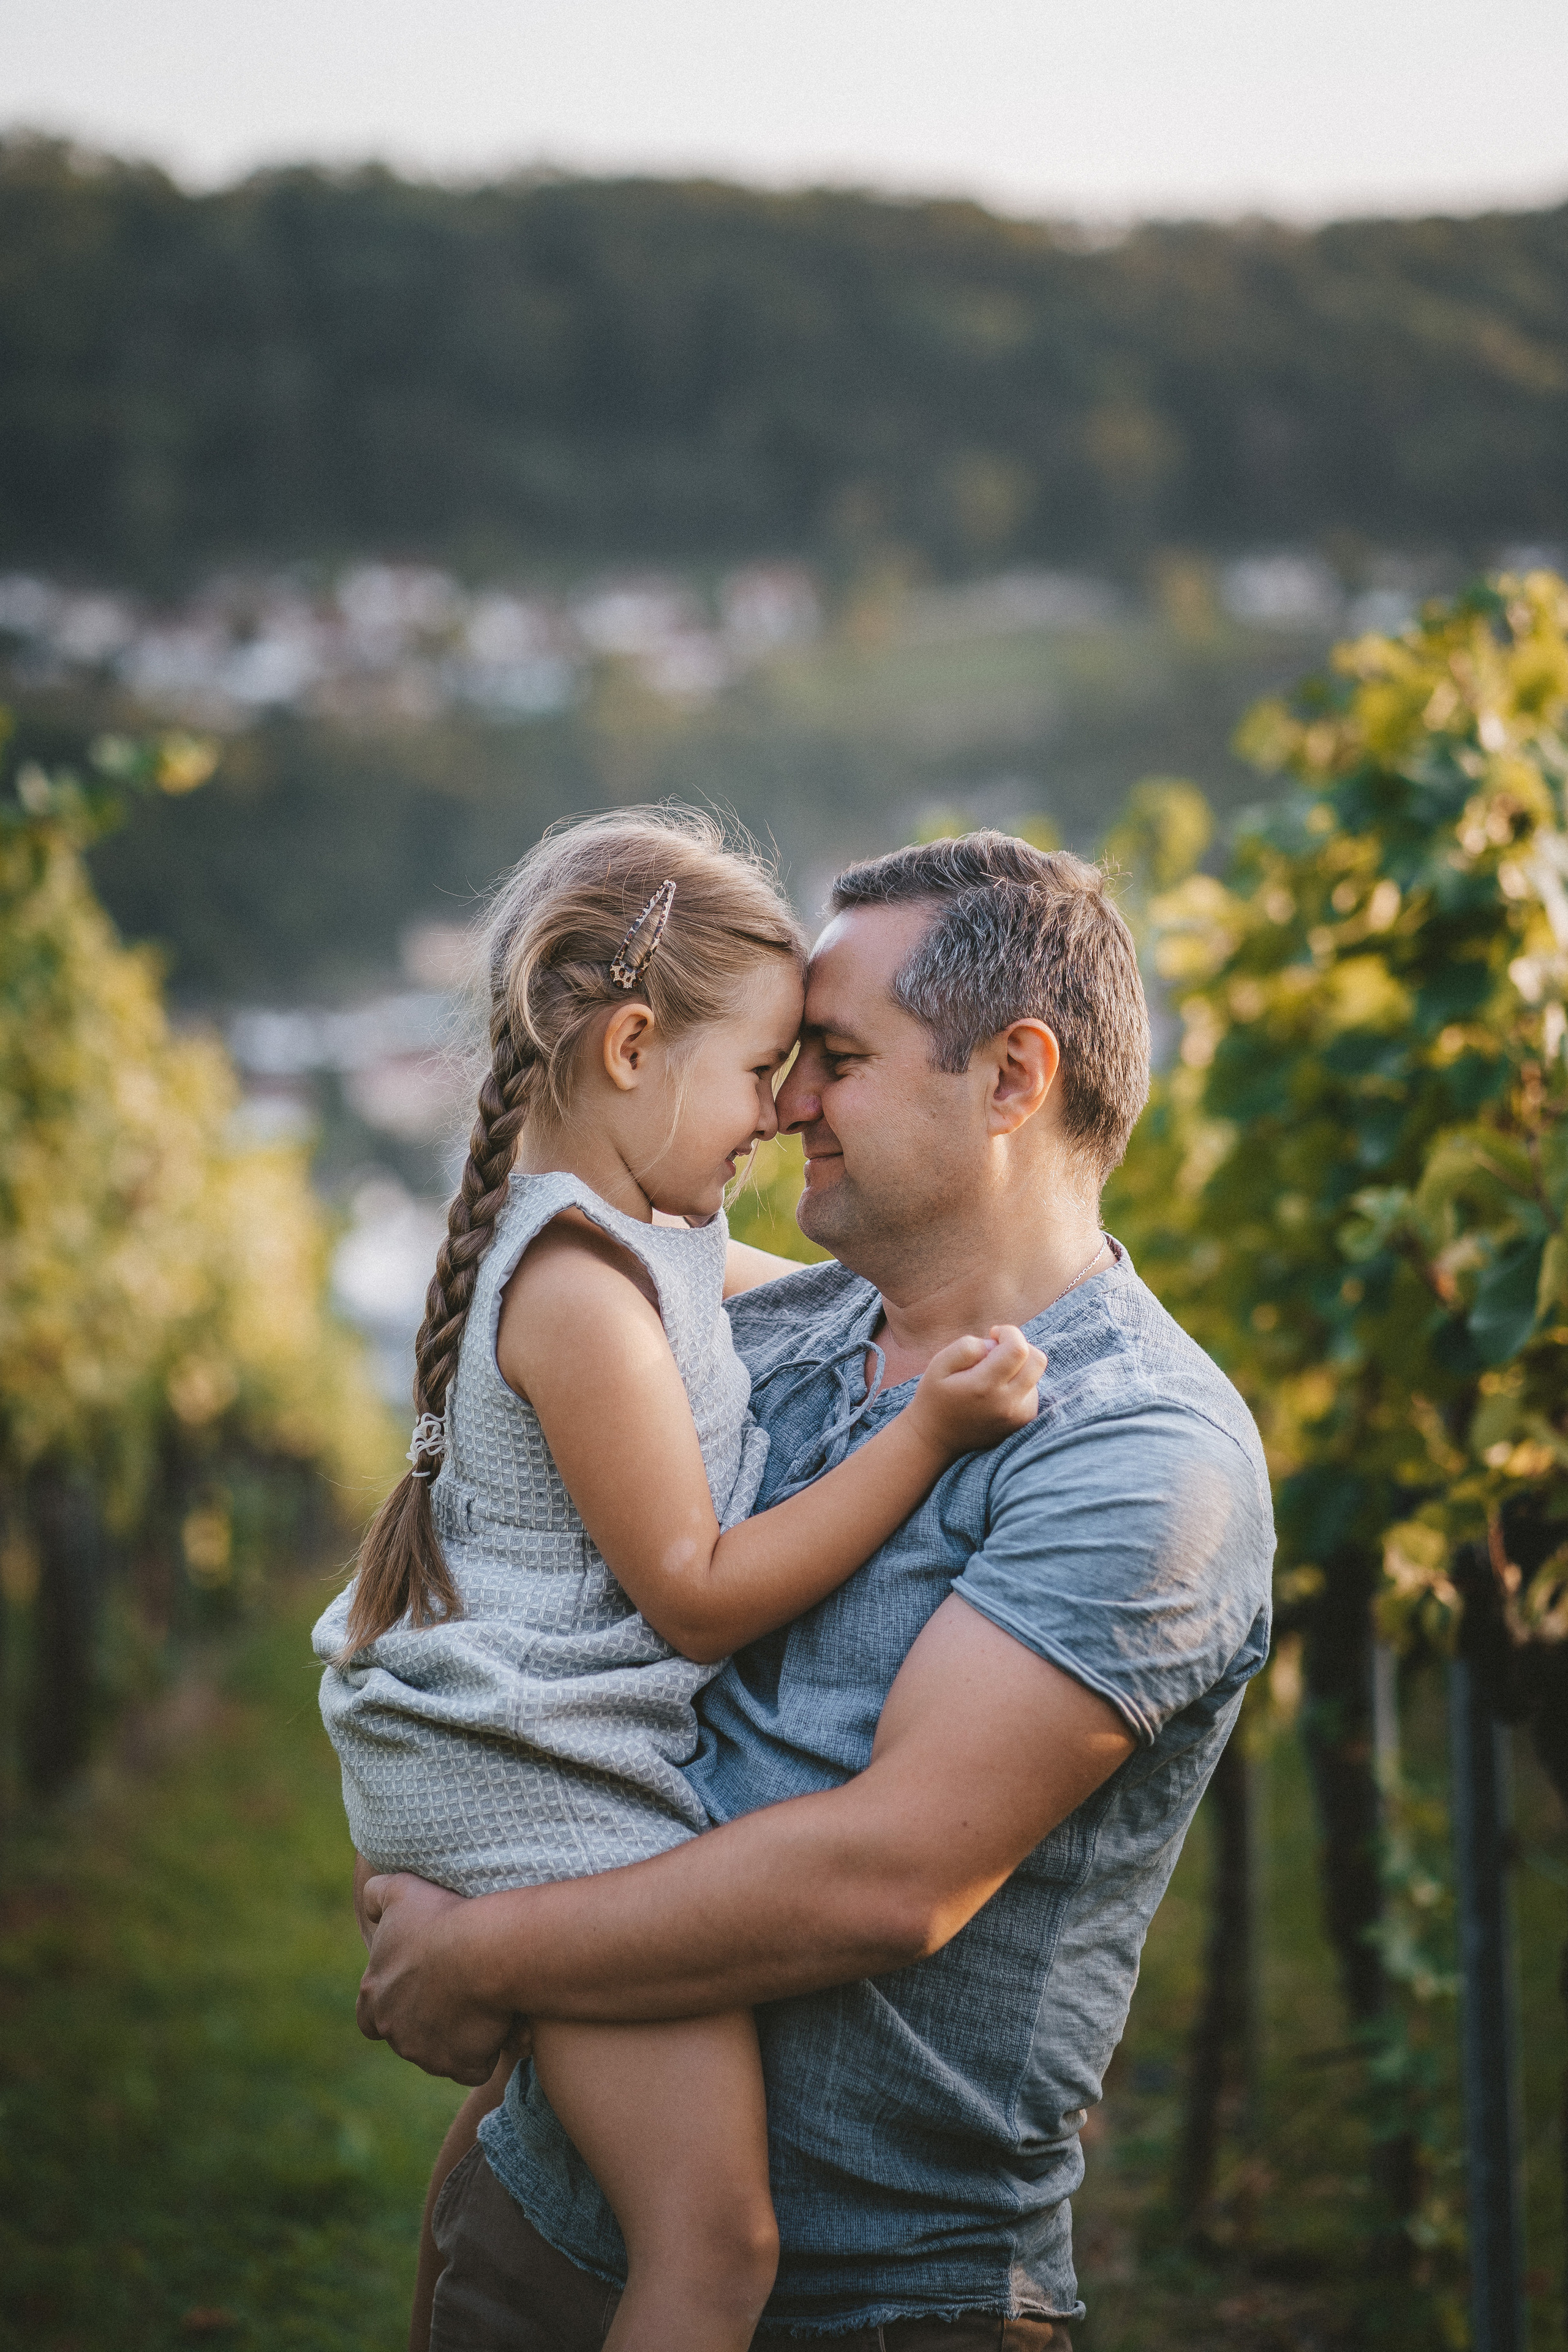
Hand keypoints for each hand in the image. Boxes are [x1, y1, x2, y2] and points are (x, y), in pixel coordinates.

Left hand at [356, 1870, 521, 2084]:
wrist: (485, 1949)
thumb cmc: (443, 1917)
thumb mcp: (401, 1890)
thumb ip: (376, 1894)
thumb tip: (370, 1904)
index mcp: (374, 1994)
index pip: (369, 2016)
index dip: (393, 2004)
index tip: (419, 1989)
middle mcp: (392, 2029)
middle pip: (407, 2035)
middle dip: (428, 2021)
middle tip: (457, 1992)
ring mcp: (425, 2053)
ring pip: (439, 2052)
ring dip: (456, 2035)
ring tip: (482, 2002)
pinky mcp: (459, 2065)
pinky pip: (472, 2066)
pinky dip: (483, 2052)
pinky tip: (497, 2024)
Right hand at [907, 1325, 1046, 1457]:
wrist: (936, 1438)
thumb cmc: (936, 1396)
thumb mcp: (939, 1365)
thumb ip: (966, 1348)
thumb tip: (994, 1344)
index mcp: (984, 1387)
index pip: (1018, 1349)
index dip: (1009, 1332)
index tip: (993, 1333)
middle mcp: (1007, 1404)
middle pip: (1037, 1360)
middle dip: (1020, 1345)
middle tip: (997, 1349)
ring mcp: (1019, 1416)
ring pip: (1035, 1374)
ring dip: (1018, 1365)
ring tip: (991, 1374)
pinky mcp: (1024, 1422)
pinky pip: (1033, 1390)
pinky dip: (1019, 1381)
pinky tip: (997, 1389)